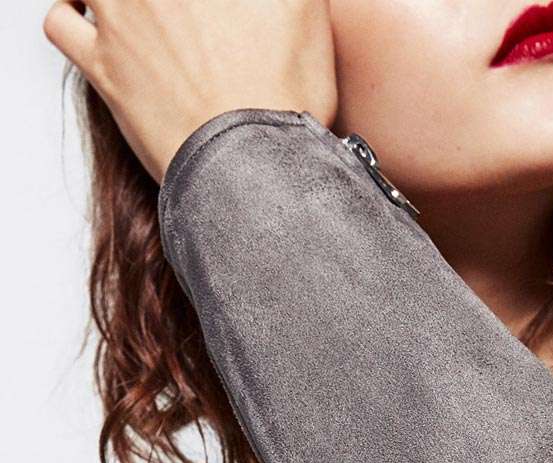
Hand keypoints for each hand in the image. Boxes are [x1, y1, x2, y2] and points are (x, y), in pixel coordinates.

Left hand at [43, 0, 337, 184]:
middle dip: (161, 4)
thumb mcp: (303, 11)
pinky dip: (69, 14)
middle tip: (182, 14)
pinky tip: (86, 19)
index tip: (217, 13)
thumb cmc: (282, 97)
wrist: (250, 167)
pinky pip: (61, 23)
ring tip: (131, 8)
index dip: (207, 4)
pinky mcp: (101, 65)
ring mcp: (118, 18)